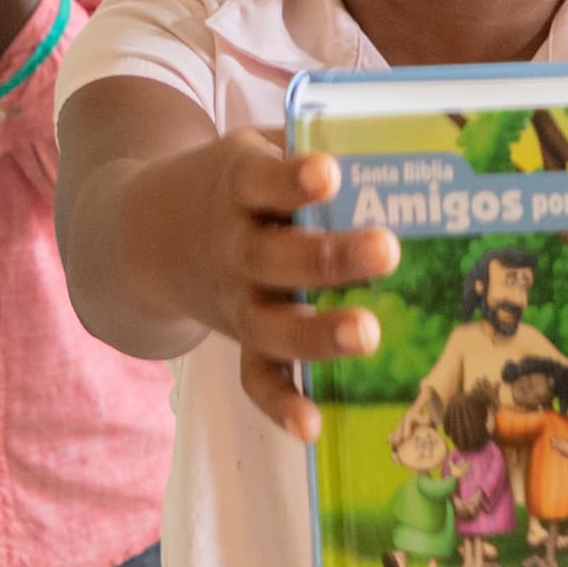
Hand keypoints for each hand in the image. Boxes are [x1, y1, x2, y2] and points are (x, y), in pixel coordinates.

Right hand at [161, 130, 395, 438]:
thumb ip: (316, 144)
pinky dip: (280, 403)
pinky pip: (256, 377)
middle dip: (330, 257)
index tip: (328, 173)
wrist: (146, 232)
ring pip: (271, 325)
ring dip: (317, 335)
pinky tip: (312, 426)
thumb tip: (421, 141)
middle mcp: (234, 245)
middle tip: (387, 250)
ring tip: (368, 335)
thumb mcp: (258, 148)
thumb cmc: (237, 182)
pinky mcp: (240, 340)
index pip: (261, 179)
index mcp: (237, 185)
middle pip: (275, 255)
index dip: (292, 179)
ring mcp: (236, 300)